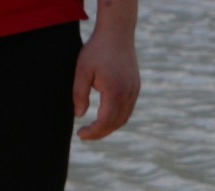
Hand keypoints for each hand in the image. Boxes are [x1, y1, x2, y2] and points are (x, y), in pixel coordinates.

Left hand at [73, 20, 140, 140]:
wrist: (117, 32)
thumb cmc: (97, 50)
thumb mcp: (82, 71)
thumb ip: (79, 94)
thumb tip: (79, 115)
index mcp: (114, 92)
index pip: (104, 122)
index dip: (92, 132)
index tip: (80, 134)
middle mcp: (128, 95)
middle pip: (115, 124)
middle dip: (100, 133)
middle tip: (85, 134)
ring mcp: (134, 91)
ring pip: (123, 118)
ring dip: (109, 127)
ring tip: (94, 128)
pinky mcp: (135, 87)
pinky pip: (127, 109)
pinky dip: (117, 118)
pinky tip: (106, 116)